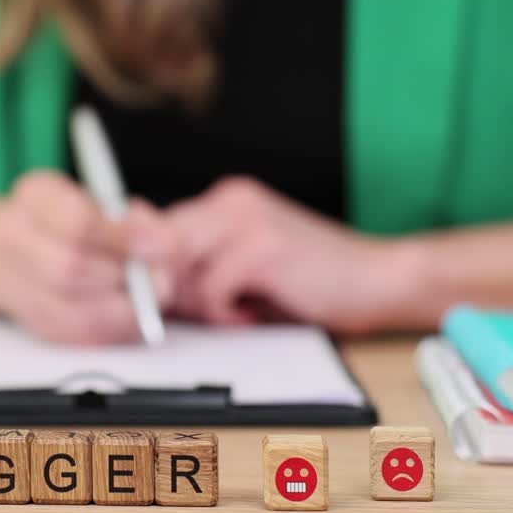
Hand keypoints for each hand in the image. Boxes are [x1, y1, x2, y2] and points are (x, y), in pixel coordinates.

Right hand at [0, 171, 174, 344]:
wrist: (22, 247)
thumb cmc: (74, 221)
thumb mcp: (104, 201)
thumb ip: (135, 219)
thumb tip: (167, 245)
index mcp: (35, 197)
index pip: (77, 222)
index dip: (123, 238)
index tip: (161, 245)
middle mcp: (13, 238)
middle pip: (70, 269)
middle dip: (124, 277)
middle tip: (162, 276)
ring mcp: (16, 284)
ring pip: (74, 310)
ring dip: (124, 308)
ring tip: (150, 294)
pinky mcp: (34, 321)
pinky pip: (78, 335)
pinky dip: (114, 328)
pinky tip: (132, 312)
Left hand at [129, 177, 415, 333]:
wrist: (377, 280)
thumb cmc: (308, 283)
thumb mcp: (239, 272)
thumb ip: (192, 268)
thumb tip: (135, 278)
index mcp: (223, 200)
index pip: (152, 230)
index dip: (154, 271)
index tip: (165, 296)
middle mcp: (229, 200)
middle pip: (157, 249)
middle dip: (174, 288)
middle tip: (214, 306)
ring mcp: (244, 219)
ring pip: (179, 271)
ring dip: (204, 303)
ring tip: (240, 306)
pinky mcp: (260, 247)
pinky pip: (210, 290)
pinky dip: (227, 313)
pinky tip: (255, 311)